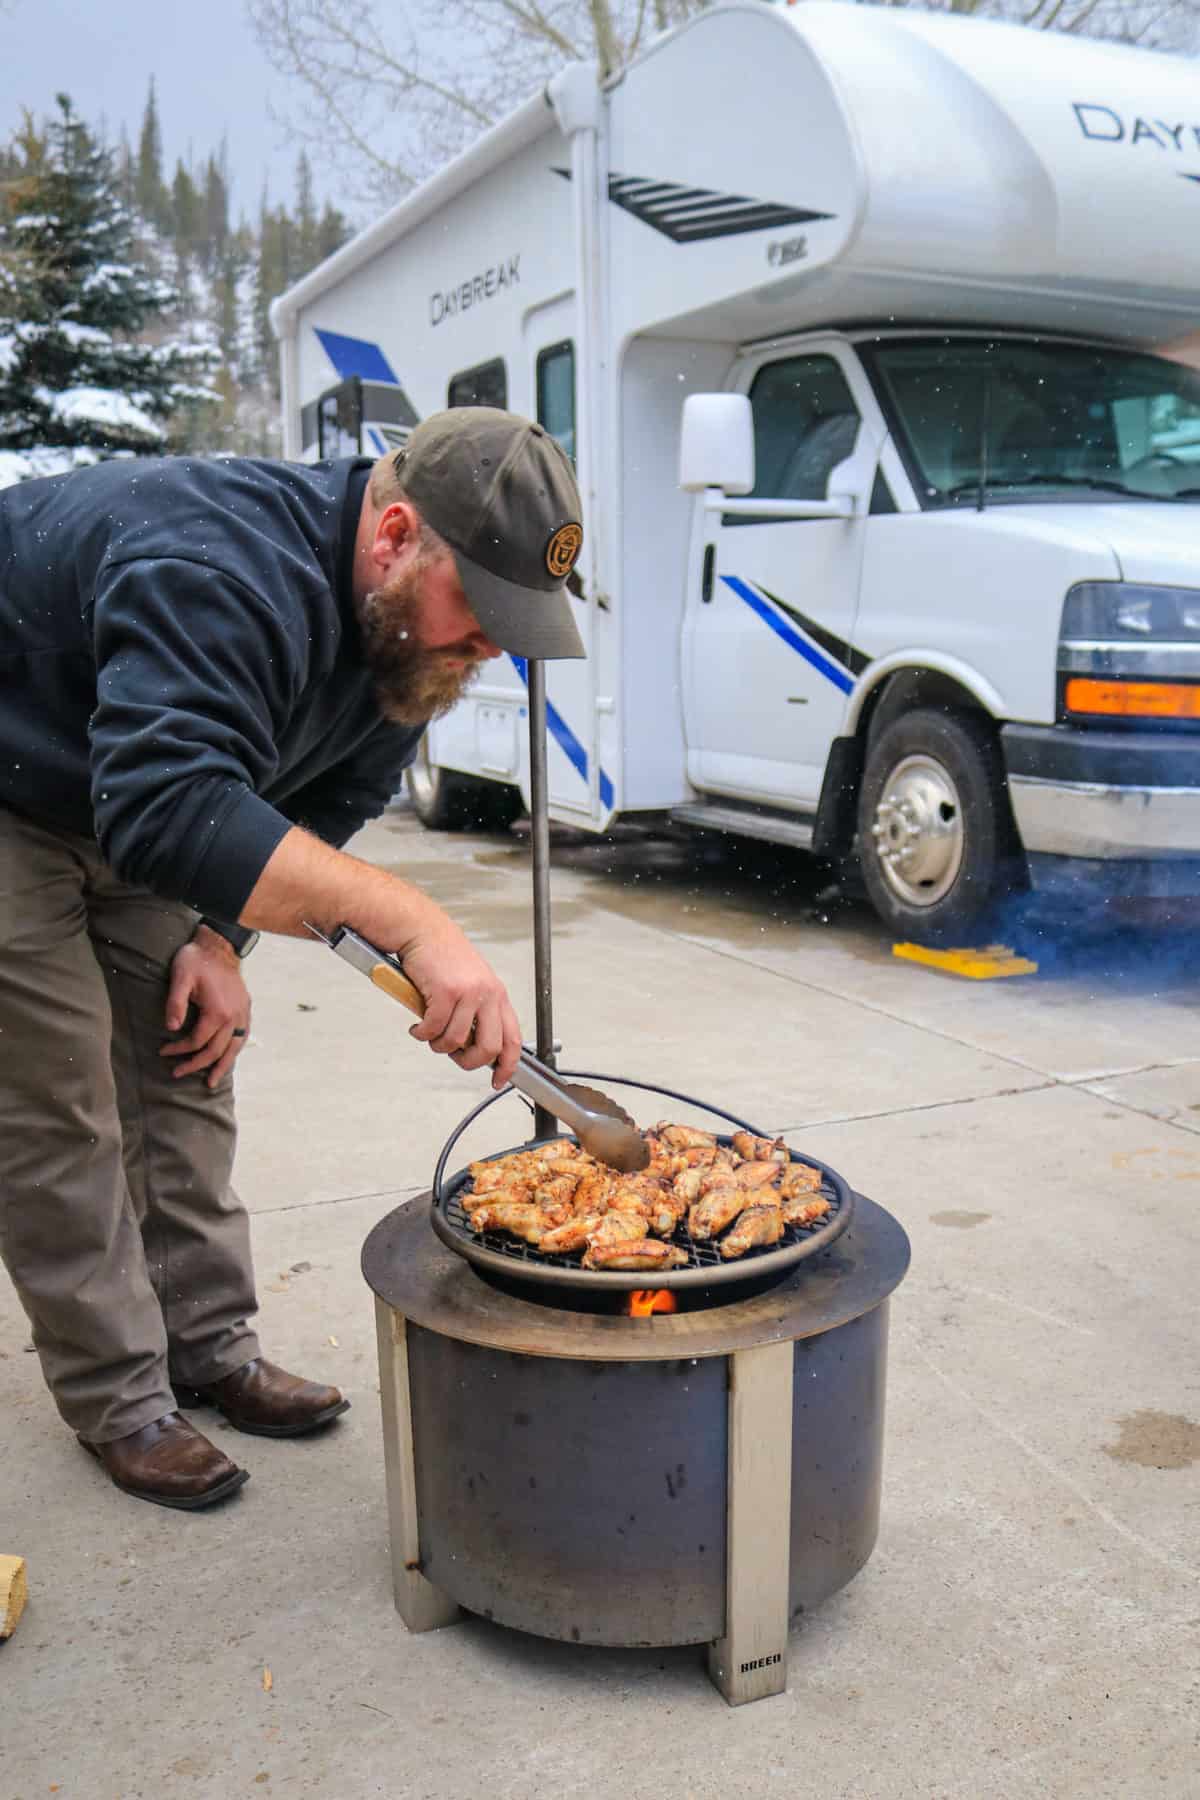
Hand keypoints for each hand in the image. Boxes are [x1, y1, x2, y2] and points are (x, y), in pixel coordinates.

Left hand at [160, 926, 251, 1088]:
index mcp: (218, 1012)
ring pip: (233, 1048)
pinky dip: (234, 1051)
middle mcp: (233, 1017)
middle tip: (178, 1073)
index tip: (163, 1051)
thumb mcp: (180, 978)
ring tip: (211, 1082)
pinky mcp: (245, 1009)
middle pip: (215, 1051)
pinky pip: (242, 1037)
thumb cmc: (196, 961)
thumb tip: (170, 1029)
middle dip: (196, 1065)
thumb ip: (175, 1004)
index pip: (197, 1041)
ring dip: (222, 1067)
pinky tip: (228, 1057)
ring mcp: (242, 1014)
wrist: (219, 945)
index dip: (179, 1050)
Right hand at [397, 914, 521, 1089]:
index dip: (507, 1065)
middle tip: (453, 1056)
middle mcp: (488, 994)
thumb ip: (478, 1011)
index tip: (498, 1080)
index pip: (513, 1039)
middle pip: (488, 1048)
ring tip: (429, 1034)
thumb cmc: (442, 956)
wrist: (421, 929)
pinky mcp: (445, 991)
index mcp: (498, 994)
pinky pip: (433, 1028)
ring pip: (456, 1041)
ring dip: (438, 1045)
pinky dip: (422, 1033)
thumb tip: (473, 1046)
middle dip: (468, 1061)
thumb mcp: (472, 983)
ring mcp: (468, 993)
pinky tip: (417, 1026)